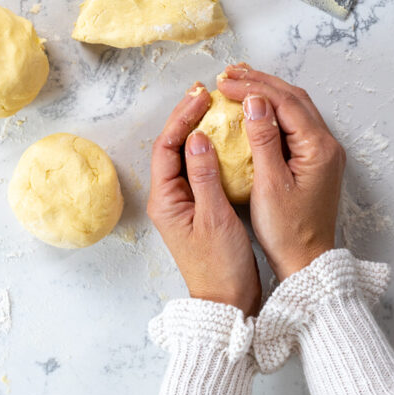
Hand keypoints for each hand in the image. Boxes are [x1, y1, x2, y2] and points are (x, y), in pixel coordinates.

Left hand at [147, 83, 260, 316]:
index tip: (202, 98)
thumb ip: (205, 176)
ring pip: (186, 155)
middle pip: (172, 146)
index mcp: (166, 199)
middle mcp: (170, 197)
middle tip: (207, 93)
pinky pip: (201, 168)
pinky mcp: (200, 206)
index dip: (182, 118)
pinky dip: (211, 149)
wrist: (228, 301)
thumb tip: (197, 137)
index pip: (166, 147)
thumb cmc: (220, 266)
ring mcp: (184, 201)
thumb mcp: (214, 218)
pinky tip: (227, 137)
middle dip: (187, 117)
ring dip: (199, 129)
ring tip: (216, 106)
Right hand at [218, 66, 344, 280]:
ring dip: (267, 92)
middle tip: (227, 75)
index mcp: (318, 148)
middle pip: (293, 98)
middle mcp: (326, 144)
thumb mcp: (269, 185)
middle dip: (259, 82)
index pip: (284, 102)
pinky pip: (294, 122)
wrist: (307, 261)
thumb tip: (254, 101)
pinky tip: (252, 108)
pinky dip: (272, 109)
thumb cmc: (287, 231)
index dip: (252, 88)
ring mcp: (322, 151)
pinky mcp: (315, 159)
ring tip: (237, 82)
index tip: (223, 84)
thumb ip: (263, 139)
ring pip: (295, 107)